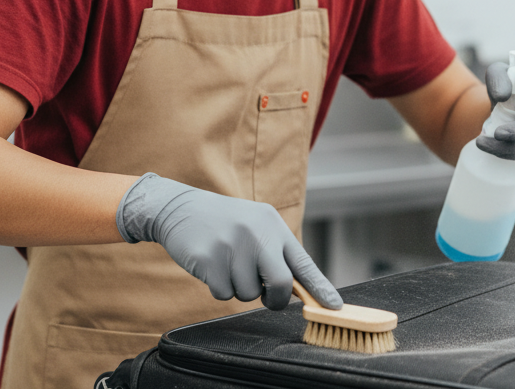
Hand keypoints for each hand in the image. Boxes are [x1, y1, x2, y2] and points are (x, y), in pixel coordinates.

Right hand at [116, 173, 342, 310]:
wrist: (180, 208)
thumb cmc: (224, 223)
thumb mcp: (255, 226)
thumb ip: (276, 253)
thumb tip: (298, 290)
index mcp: (272, 225)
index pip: (303, 262)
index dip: (320, 288)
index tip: (334, 306)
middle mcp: (256, 233)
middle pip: (281, 284)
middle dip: (275, 299)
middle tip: (266, 296)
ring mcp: (232, 245)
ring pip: (249, 294)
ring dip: (240, 289)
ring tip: (228, 264)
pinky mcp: (209, 259)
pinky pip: (223, 294)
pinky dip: (219, 288)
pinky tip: (212, 266)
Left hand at [476, 62, 514, 160]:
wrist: (512, 94)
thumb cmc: (506, 81)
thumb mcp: (497, 73)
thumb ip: (497, 79)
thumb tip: (501, 96)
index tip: (497, 133)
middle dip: (510, 144)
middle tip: (482, 142)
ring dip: (507, 152)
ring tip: (484, 144)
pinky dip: (514, 155)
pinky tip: (496, 148)